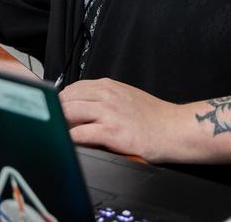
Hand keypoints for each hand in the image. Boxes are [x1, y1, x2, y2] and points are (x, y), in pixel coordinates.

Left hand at [59, 78, 185, 163]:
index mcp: (109, 86)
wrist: (175, 129)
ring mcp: (109, 113)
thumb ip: (105, 99)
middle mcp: (107, 95)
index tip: (57, 111)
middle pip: (67, 98)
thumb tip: (83, 108)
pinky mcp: (112, 132)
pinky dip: (70, 139)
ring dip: (60, 124)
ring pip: (69, 112)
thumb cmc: (155, 118)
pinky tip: (69, 144)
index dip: (62, 101)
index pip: (73, 88)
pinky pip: (80, 134)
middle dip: (57, 112)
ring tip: (59, 134)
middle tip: (54, 125)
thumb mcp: (127, 98)